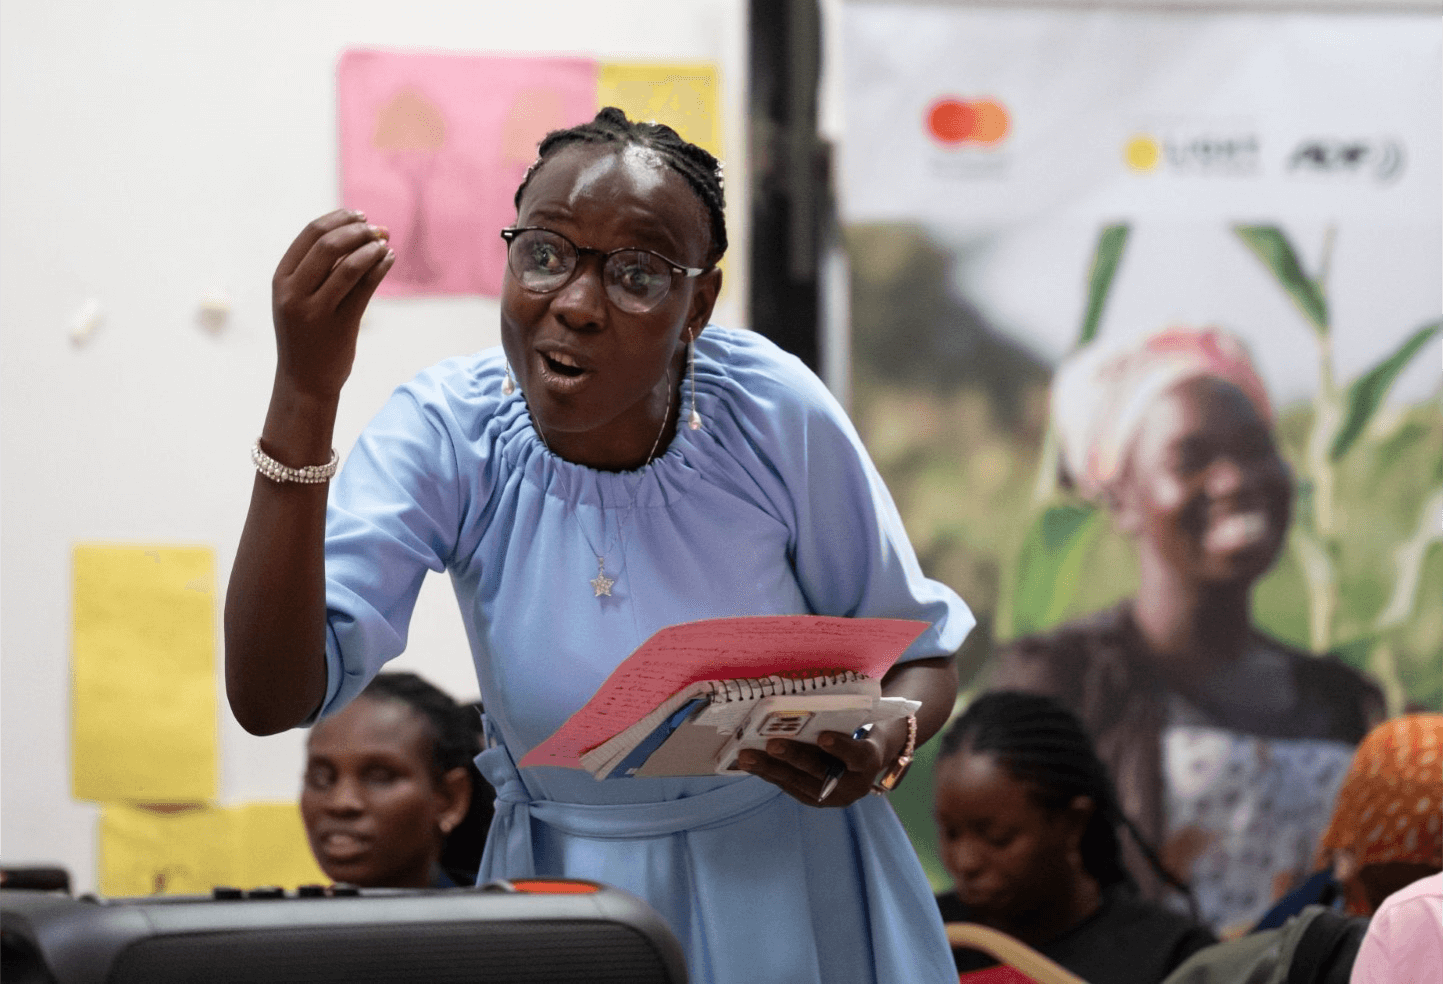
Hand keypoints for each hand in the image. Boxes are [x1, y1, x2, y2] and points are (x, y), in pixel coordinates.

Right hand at [271, 209, 394, 398]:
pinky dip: (380, 268)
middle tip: (378, 229)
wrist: (304, 381)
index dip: (338, 219)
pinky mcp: (340, 326)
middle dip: (358, 230)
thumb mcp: (297, 299)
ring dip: (372, 248)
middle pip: (329, 245)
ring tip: (385, 242)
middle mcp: (293, 293)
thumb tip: (351, 233)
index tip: (359, 216)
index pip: (309, 234)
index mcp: (281, 280)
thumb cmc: (304, 336)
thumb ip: (314, 270)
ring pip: (348, 266)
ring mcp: (315, 310)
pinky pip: (364, 289)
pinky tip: (389, 259)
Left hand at [737, 718, 906, 808]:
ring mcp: (832, 797)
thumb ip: (841, 714)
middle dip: (793, 758)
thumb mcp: (860, 720)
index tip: (823, 736)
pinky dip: (768, 773)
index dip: (841, 747)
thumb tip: (801, 699)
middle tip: (771, 744)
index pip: (857, 756)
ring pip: (798, 783)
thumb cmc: (858, 727)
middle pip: (820, 771)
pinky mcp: (813, 800)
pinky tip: (749, 762)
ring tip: (747, 756)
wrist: (866, 758)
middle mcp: (853, 785)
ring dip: (770, 769)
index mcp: (869, 761)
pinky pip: (788, 787)